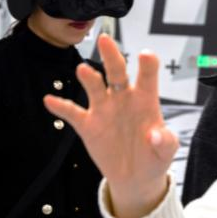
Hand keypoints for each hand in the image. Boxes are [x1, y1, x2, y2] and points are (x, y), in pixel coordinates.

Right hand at [43, 35, 178, 217]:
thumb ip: (165, 142)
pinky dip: (61, 107)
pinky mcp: (89, 125)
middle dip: (111, 56)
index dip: (147, 65)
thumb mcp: (166, 153)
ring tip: (84, 71)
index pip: (147, 76)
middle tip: (106, 40)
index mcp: (145, 100)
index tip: (146, 56)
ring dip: (89, 78)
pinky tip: (50, 100)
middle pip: (117, 72)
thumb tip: (155, 135)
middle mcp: (123, 99)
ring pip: (95, 87)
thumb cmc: (154, 157)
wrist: (136, 177)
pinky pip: (73, 113)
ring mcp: (104, 110)